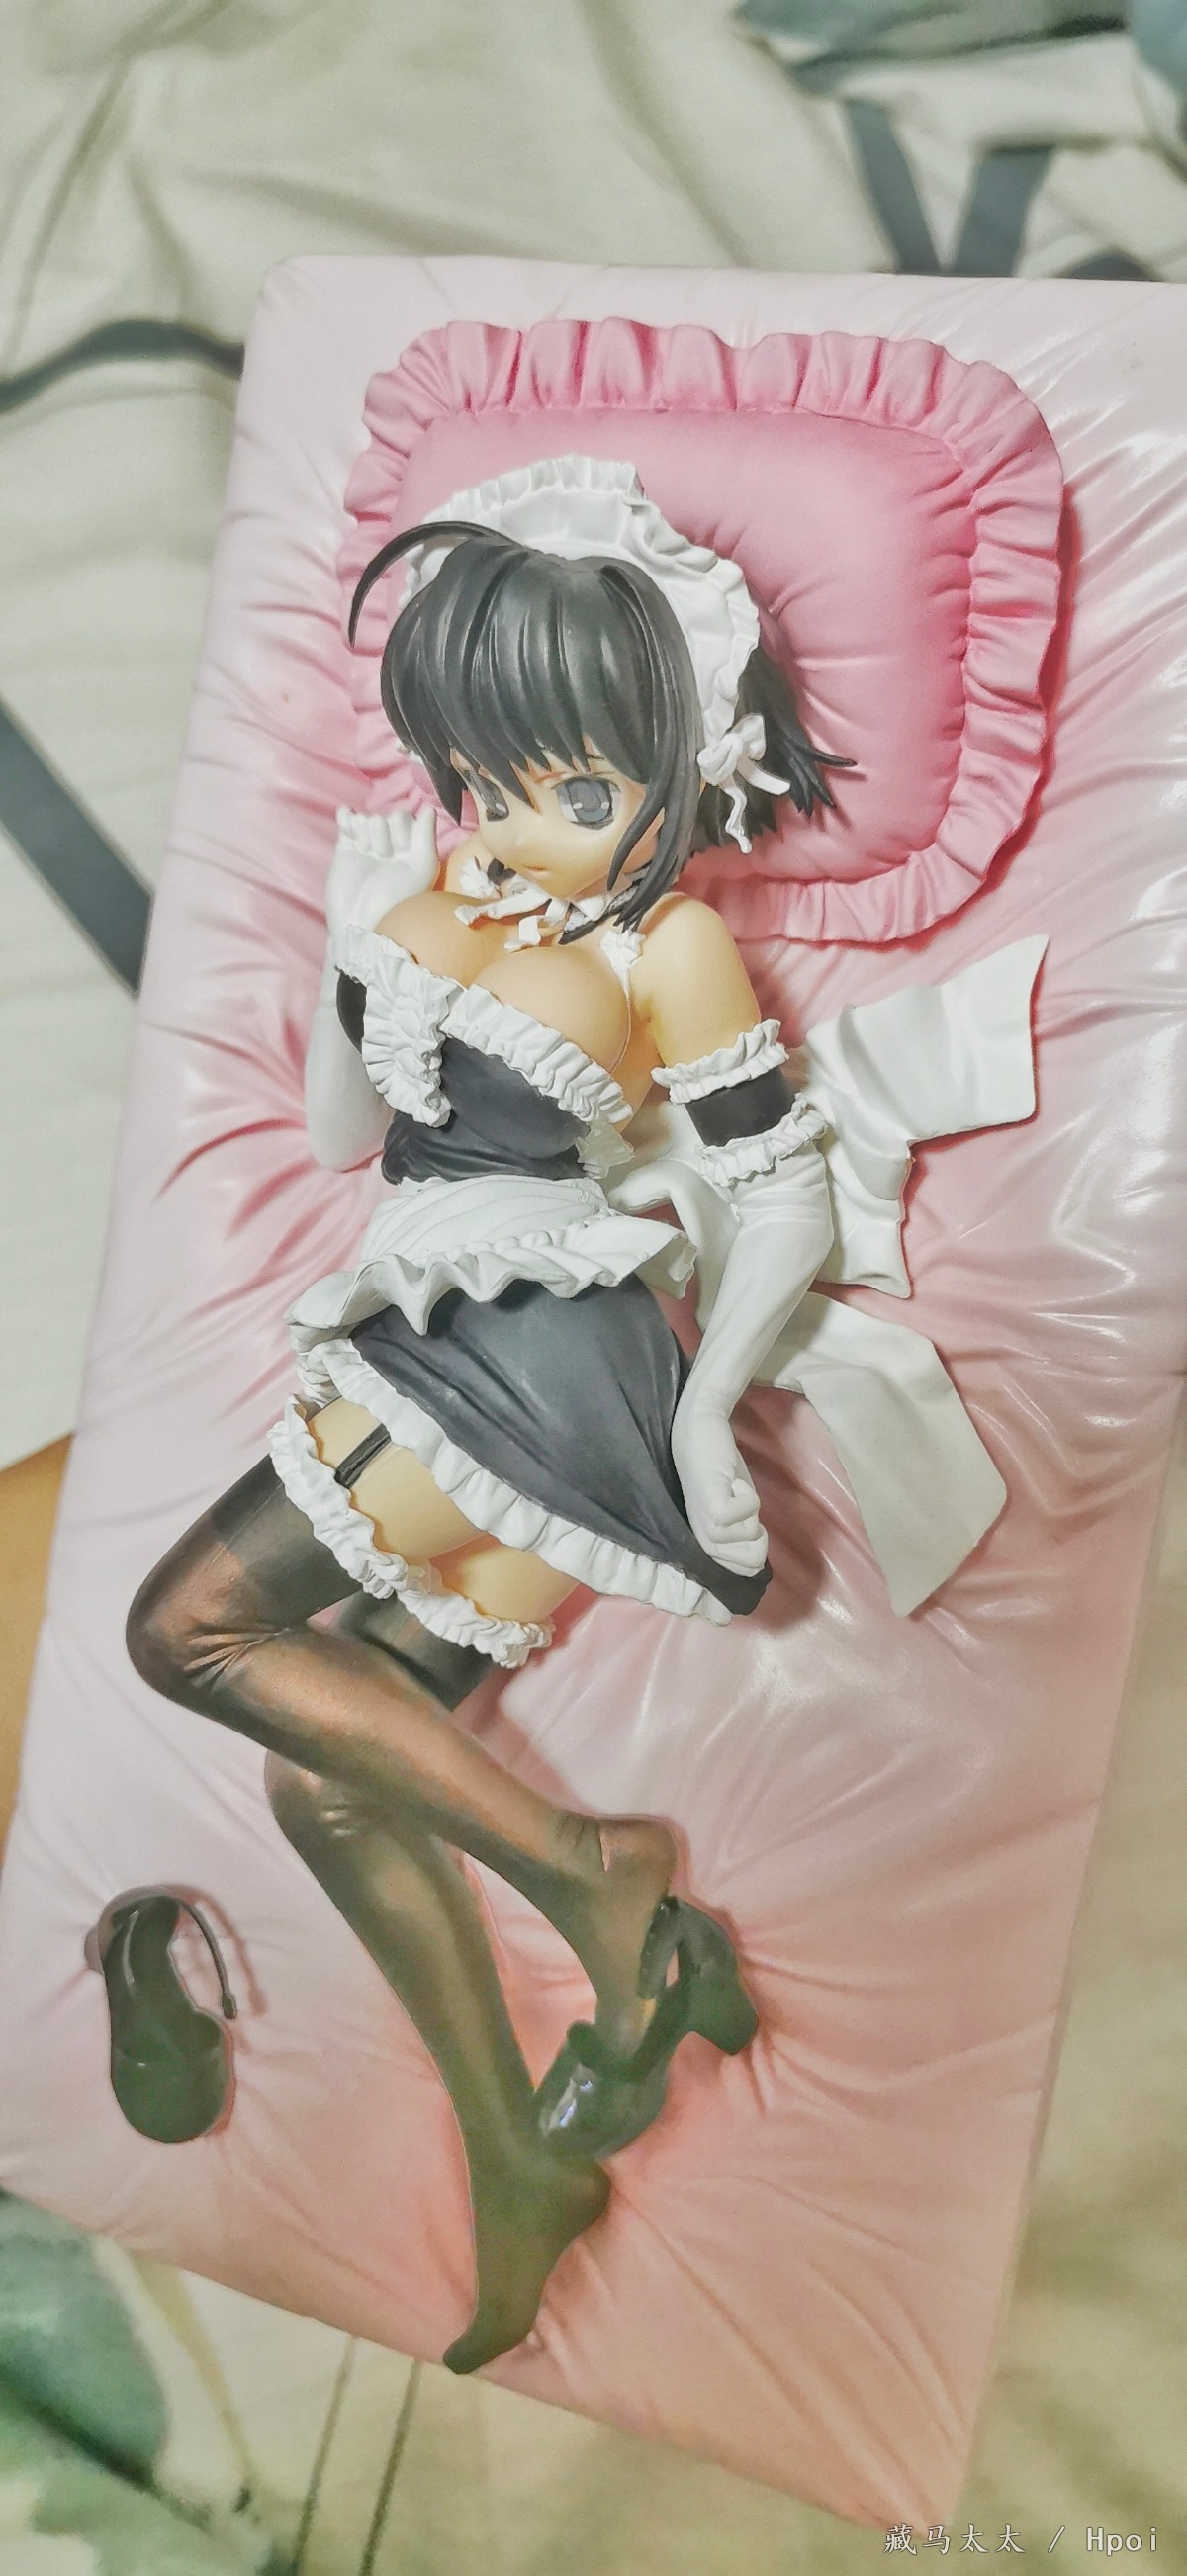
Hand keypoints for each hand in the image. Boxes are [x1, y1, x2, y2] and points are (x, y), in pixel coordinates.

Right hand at [327, 804, 438, 946]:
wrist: (362, 920)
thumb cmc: (398, 900)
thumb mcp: (421, 869)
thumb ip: (426, 836)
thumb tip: (429, 808)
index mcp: (411, 849)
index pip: (407, 818)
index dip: (403, 829)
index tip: (403, 849)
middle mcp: (390, 845)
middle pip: (387, 816)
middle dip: (386, 833)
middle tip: (384, 857)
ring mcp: (368, 844)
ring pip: (368, 818)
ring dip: (368, 833)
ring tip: (369, 854)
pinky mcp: (347, 847)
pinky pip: (348, 818)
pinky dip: (347, 816)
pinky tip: (347, 823)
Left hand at [670, 1396, 766, 1577]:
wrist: (700, 1432)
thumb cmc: (721, 1471)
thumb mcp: (738, 1512)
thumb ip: (745, 1536)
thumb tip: (759, 1563)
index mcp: (709, 1545)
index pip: (748, 1570)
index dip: (757, 1541)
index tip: (740, 1512)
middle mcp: (704, 1541)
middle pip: (753, 1561)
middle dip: (756, 1527)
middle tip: (737, 1501)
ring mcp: (707, 1527)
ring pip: (753, 1535)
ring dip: (750, 1505)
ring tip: (730, 1488)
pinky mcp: (714, 1510)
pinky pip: (752, 1512)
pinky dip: (749, 1494)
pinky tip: (730, 1481)